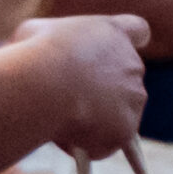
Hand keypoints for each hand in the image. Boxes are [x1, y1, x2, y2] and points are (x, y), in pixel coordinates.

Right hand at [4, 15, 149, 158]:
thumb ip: (49, 41)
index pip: (138, 30)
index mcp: (113, 33)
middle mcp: (132, 63)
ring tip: (63, 121)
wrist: (43, 88)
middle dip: (104, 89)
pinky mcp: (127, 129)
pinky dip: (90, 143)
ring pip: (120, 112)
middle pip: (126, 77)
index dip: (132, 41)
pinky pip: (109, 140)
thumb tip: (39, 57)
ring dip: (98, 119)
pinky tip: (65, 137)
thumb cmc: (34, 55)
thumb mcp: (35, 33)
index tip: (120, 50)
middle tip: (70, 99)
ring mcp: (133, 98)